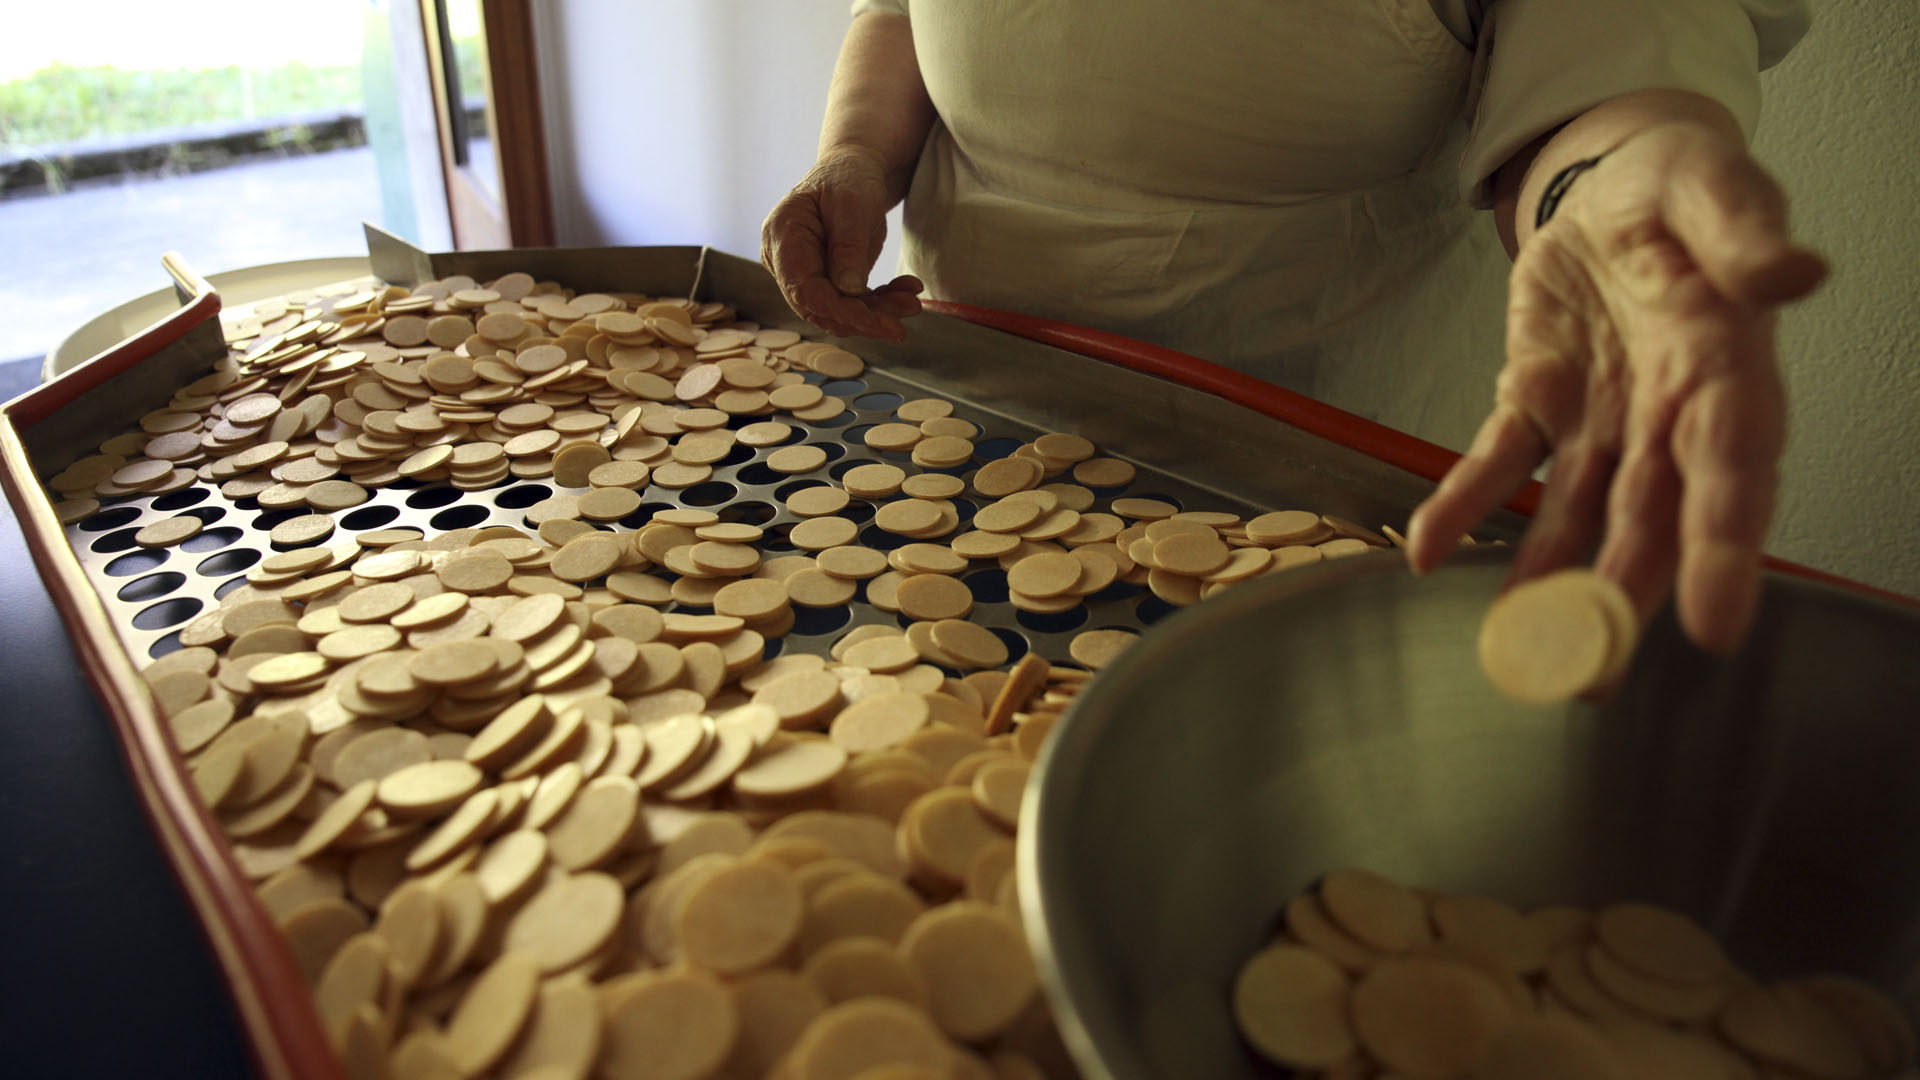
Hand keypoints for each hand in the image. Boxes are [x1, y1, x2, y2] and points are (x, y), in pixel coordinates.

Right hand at [761, 145, 923, 341]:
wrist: (853, 171)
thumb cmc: (849, 178)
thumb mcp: (852, 204)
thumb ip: (848, 246)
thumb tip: (849, 291)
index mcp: (782, 237)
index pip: (804, 289)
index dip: (839, 310)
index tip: (876, 321)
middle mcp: (785, 261)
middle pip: (821, 307)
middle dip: (865, 316)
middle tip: (909, 311)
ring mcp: (803, 274)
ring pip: (838, 311)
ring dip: (878, 313)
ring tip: (913, 302)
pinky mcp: (825, 281)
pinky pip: (850, 304)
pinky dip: (880, 304)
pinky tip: (906, 292)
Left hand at [1407, 122, 1827, 653]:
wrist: (1616, 181)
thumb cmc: (1680, 190)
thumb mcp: (1714, 187)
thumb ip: (1745, 233)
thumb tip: (1794, 272)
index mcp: (1724, 363)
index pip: (1731, 465)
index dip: (1724, 544)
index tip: (1715, 621)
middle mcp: (1666, 410)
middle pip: (1651, 516)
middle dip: (1624, 593)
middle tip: (1597, 670)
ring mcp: (1600, 416)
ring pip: (1578, 514)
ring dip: (1550, 581)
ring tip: (1525, 653)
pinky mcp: (1536, 402)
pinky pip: (1498, 463)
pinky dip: (1462, 504)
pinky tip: (1428, 550)